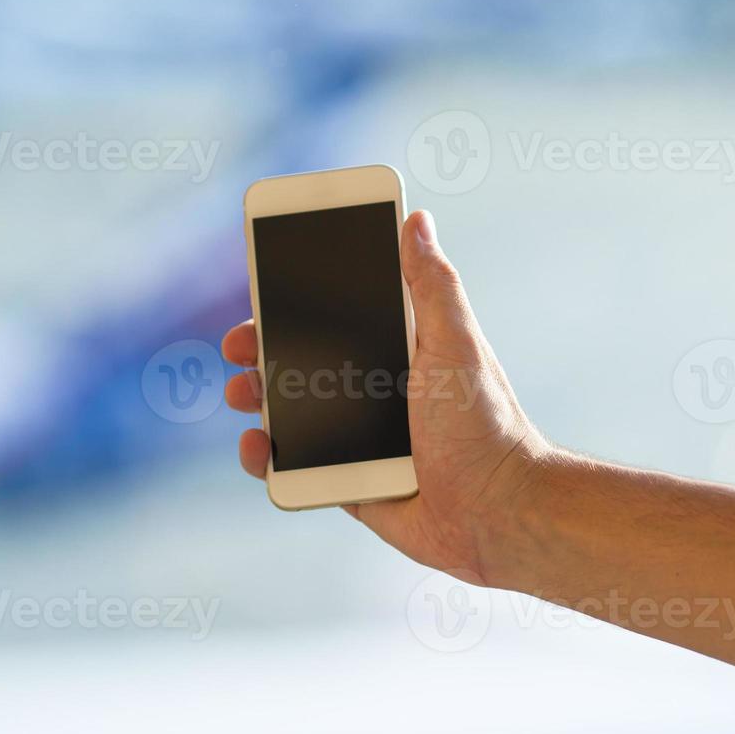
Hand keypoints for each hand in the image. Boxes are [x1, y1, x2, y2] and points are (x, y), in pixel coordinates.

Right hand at [223, 210, 546, 584]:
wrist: (496, 513)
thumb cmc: (486, 425)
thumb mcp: (456, 343)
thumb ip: (432, 285)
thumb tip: (418, 221)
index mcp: (403, 351)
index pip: (342, 314)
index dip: (298, 301)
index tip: (263, 286)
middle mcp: (379, 391)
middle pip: (305, 362)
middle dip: (263, 349)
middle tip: (238, 346)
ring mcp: (362, 440)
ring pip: (292, 413)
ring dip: (256, 398)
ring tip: (241, 394)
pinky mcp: (352, 485)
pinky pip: (296, 470)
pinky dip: (267, 459)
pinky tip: (257, 447)